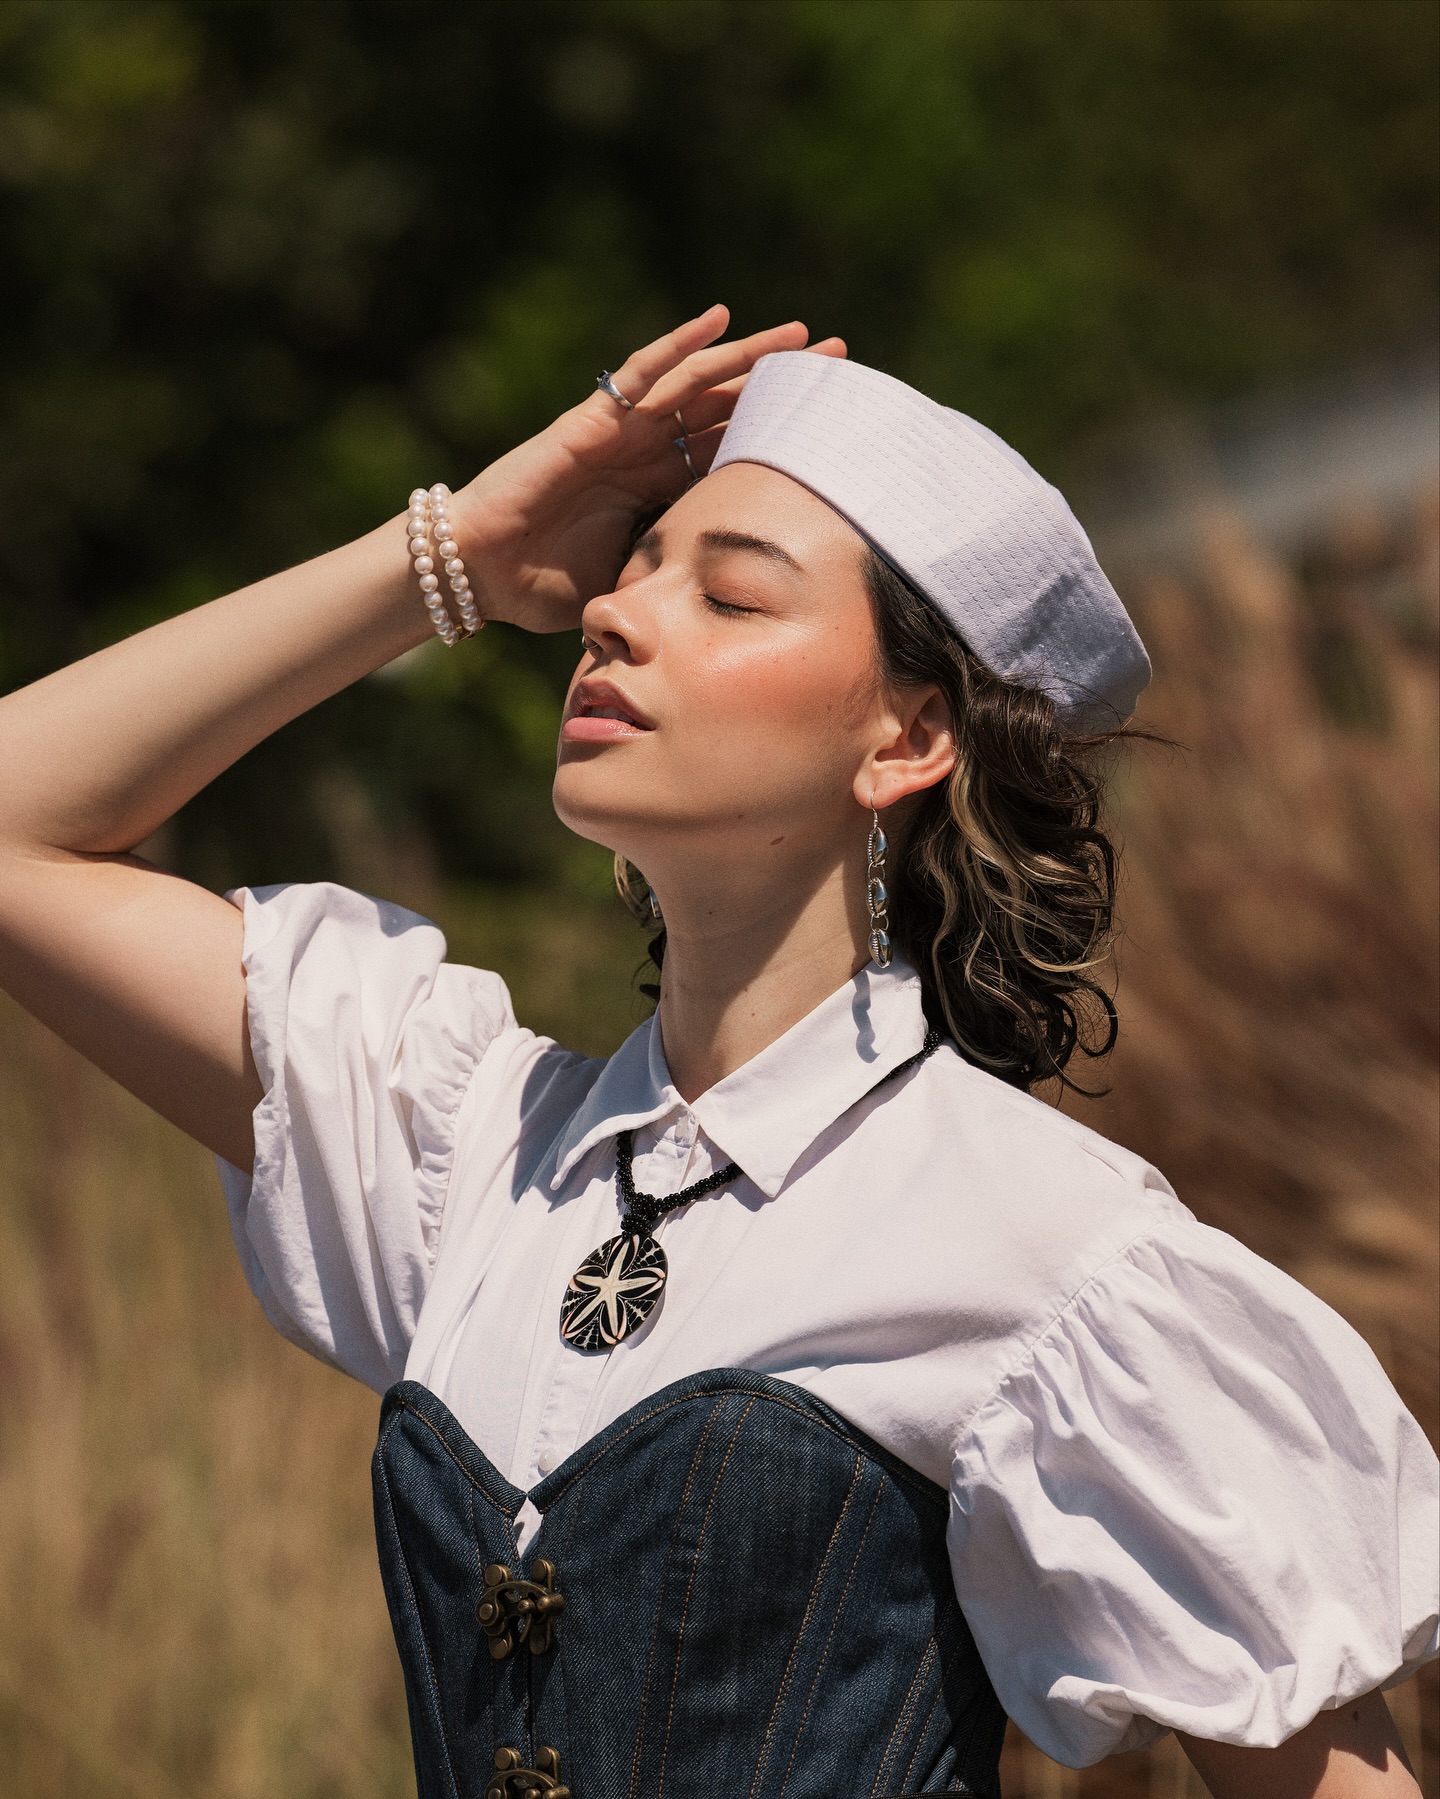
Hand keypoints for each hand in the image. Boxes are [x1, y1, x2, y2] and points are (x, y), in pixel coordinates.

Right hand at [447, 305, 845, 631]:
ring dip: (750, 358)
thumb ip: (674, 580)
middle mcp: (648, 453)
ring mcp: (623, 432)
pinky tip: (722, 319)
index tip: (834, 434)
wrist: (484, 573)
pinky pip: (644, 373)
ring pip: (699, 383)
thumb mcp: (632, 583)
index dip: (780, 441)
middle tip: (843, 365)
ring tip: (803, 336)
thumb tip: (733, 615)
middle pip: (729, 410)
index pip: (732, 456)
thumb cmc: (547, 585)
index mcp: (659, 491)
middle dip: (783, 389)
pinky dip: (681, 344)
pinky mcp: (594, 420)